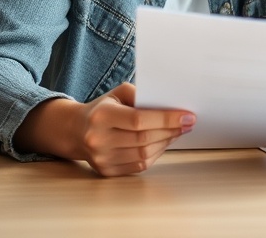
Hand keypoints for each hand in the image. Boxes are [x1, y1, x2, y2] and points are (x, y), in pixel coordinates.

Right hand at [15, 82, 194, 175]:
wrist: (77, 130)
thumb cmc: (103, 108)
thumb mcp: (119, 93)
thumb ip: (142, 95)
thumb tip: (170, 105)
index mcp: (101, 116)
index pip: (140, 120)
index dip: (167, 119)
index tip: (188, 116)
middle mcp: (98, 139)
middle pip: (144, 139)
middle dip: (171, 131)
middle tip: (188, 123)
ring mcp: (101, 159)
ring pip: (144, 155)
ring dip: (166, 143)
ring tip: (178, 132)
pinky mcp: (107, 171)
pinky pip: (139, 166)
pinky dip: (155, 154)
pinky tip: (163, 143)